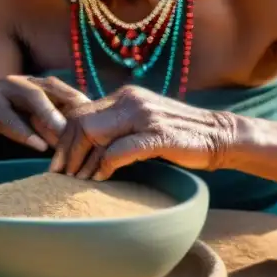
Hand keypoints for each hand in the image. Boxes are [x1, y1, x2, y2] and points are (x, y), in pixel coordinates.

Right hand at [0, 75, 90, 152]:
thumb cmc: (5, 152)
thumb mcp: (40, 142)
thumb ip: (62, 137)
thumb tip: (98, 144)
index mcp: (34, 88)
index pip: (64, 91)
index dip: (82, 105)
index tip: (101, 124)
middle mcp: (17, 85)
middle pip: (50, 88)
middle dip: (69, 107)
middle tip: (86, 129)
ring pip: (28, 95)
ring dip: (48, 114)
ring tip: (63, 136)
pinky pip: (1, 115)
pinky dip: (20, 130)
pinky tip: (36, 145)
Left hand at [49, 85, 236, 179]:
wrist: (219, 135)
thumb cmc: (179, 134)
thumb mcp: (144, 121)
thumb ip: (119, 124)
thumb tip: (86, 142)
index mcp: (125, 95)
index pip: (79, 112)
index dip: (63, 138)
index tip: (58, 162)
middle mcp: (131, 100)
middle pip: (80, 121)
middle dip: (65, 151)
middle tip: (59, 175)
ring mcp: (144, 116)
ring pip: (93, 133)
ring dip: (81, 161)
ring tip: (77, 180)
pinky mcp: (158, 136)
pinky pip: (118, 150)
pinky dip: (104, 166)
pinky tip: (101, 178)